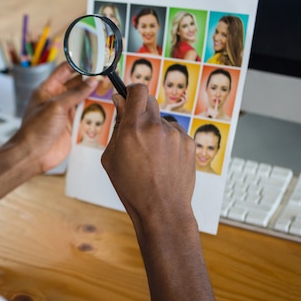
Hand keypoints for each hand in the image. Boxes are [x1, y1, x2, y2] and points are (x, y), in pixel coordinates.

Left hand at [9, 62, 98, 173]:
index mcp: (48, 89)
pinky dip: (96, 112)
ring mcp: (65, 113)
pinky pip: (86, 116)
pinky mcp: (72, 126)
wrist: (33, 155)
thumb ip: (75, 93)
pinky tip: (109, 107)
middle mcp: (57, 99)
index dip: (79, 64)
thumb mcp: (56, 106)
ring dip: (96, 96)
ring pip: (84, 100)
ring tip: (112, 89)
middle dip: (92, 81)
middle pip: (78, 85)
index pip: (65, 70)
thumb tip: (93, 81)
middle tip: (109, 75)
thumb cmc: (36, 129)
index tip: (95, 59)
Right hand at [101, 84, 195, 225]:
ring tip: (151, 155)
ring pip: (162, 119)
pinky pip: (175, 132)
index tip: (127, 96)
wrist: (162, 209)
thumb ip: (116, 127)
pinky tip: (163, 161)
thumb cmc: (132, 187)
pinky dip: (168, 141)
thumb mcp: (111, 158)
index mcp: (133, 129)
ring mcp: (175, 134)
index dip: (131, 90)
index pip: (137, 90)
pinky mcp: (189, 143)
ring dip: (155, 129)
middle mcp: (156, 127)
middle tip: (135, 126)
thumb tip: (120, 102)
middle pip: (150, 100)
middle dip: (141, 108)